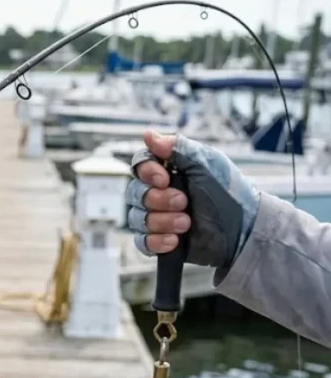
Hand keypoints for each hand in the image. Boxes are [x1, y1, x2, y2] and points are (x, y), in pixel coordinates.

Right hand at [127, 130, 260, 269]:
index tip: (164, 179)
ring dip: (161, 221)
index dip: (146, 172)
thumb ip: (178, 148)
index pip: (140, 165)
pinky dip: (156, 241)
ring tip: (186, 223)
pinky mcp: (159, 240)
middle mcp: (158, 193)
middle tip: (183, 202)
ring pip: (136, 218)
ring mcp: (157, 217)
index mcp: (169, 171)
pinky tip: (175, 240)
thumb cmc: (229, 194)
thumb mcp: (207, 164)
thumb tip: (148, 135)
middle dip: (157, 199)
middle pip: (134, 193)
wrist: (243, 231)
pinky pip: (142, 242)